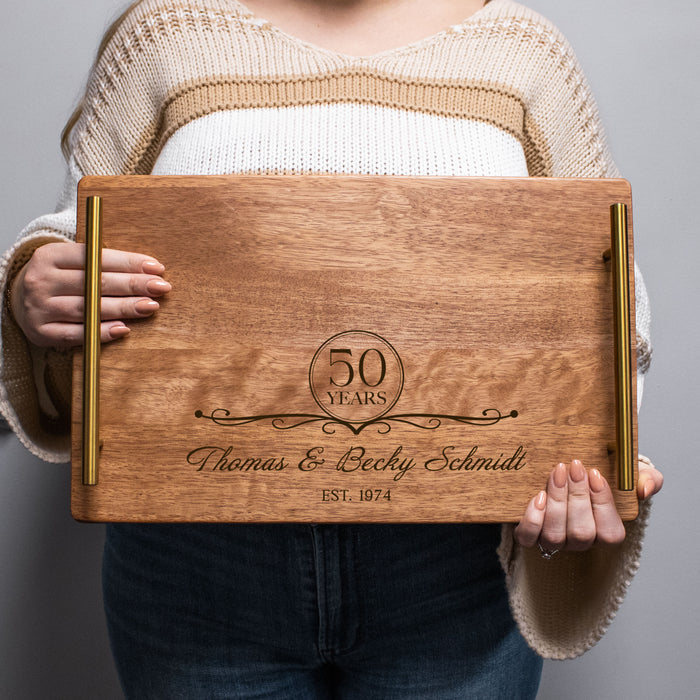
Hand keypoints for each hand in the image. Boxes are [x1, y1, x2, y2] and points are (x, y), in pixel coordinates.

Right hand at [10, 241, 170, 347]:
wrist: (21, 300)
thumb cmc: (61, 279)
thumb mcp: (74, 262)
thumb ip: (105, 263)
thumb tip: (151, 269)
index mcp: (51, 255)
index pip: (95, 258)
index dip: (129, 263)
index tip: (156, 268)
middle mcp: (42, 280)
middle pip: (94, 283)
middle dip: (132, 285)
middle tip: (160, 288)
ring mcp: (39, 307)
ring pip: (89, 309)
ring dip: (123, 309)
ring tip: (150, 306)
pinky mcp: (41, 332)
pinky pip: (76, 334)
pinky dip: (101, 332)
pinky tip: (123, 329)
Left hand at [514, 458, 662, 552]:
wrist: (566, 474)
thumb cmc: (599, 476)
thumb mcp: (629, 474)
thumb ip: (648, 478)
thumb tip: (644, 489)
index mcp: (605, 531)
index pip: (610, 534)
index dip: (602, 504)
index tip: (595, 473)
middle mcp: (580, 541)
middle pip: (581, 533)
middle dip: (577, 497)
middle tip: (574, 466)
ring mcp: (554, 540)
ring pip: (555, 536)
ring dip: (556, 502)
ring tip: (556, 473)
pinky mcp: (530, 535)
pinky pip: (528, 538)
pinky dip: (532, 519)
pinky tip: (537, 496)